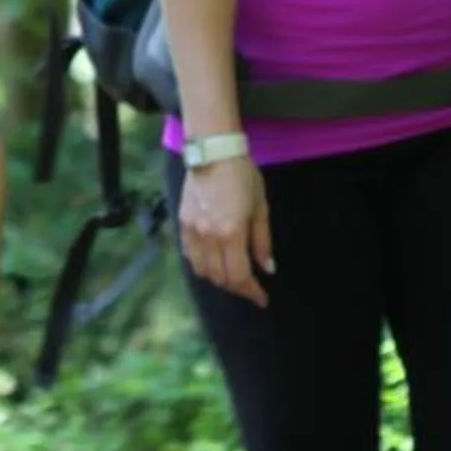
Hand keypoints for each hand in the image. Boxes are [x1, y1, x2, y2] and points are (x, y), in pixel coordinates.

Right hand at [177, 152, 273, 306]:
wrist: (213, 152)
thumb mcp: (260, 207)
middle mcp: (209, 237)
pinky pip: (190, 256)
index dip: (251, 292)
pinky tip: (213, 260)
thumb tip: (268, 268)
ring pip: (202, 271)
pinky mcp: (182, 224)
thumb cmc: (243, 177)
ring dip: (219, 278)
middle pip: (220, 278)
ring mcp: (192, 231)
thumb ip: (262, 241)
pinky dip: (202, 265)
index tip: (262, 298)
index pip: (239, 276)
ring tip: (231, 273)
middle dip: (237, 286)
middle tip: (250, 284)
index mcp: (232, 233)